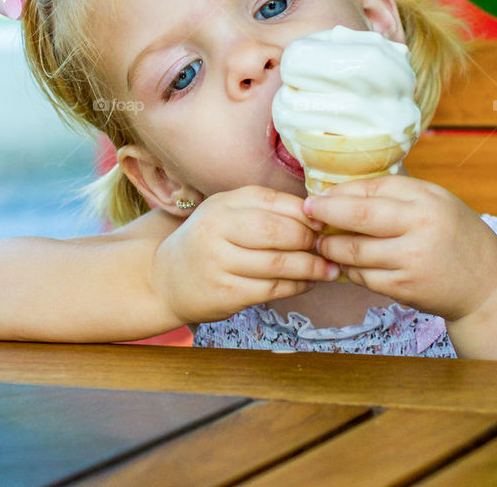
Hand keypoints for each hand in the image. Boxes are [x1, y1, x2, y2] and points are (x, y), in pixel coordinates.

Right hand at [152, 186, 340, 324]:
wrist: (164, 278)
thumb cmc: (208, 242)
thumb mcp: (228, 215)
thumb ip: (264, 211)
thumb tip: (316, 215)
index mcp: (223, 203)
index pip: (273, 202)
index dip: (306, 213)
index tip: (328, 221)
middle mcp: (218, 229)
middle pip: (277, 231)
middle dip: (310, 240)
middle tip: (331, 246)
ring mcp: (219, 262)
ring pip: (277, 264)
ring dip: (311, 267)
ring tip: (330, 269)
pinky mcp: (224, 293)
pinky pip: (270, 289)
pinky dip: (295, 287)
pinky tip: (307, 284)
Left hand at [303, 174, 496, 322]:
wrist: (487, 287)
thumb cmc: (458, 236)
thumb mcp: (436, 201)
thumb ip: (397, 193)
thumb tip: (346, 190)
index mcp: (425, 201)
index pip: (369, 192)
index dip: (338, 194)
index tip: (318, 196)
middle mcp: (418, 229)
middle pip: (357, 218)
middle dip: (325, 215)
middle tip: (308, 213)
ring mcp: (410, 262)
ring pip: (355, 252)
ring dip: (332, 247)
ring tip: (324, 241)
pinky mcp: (404, 290)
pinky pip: (364, 277)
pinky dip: (350, 269)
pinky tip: (346, 263)